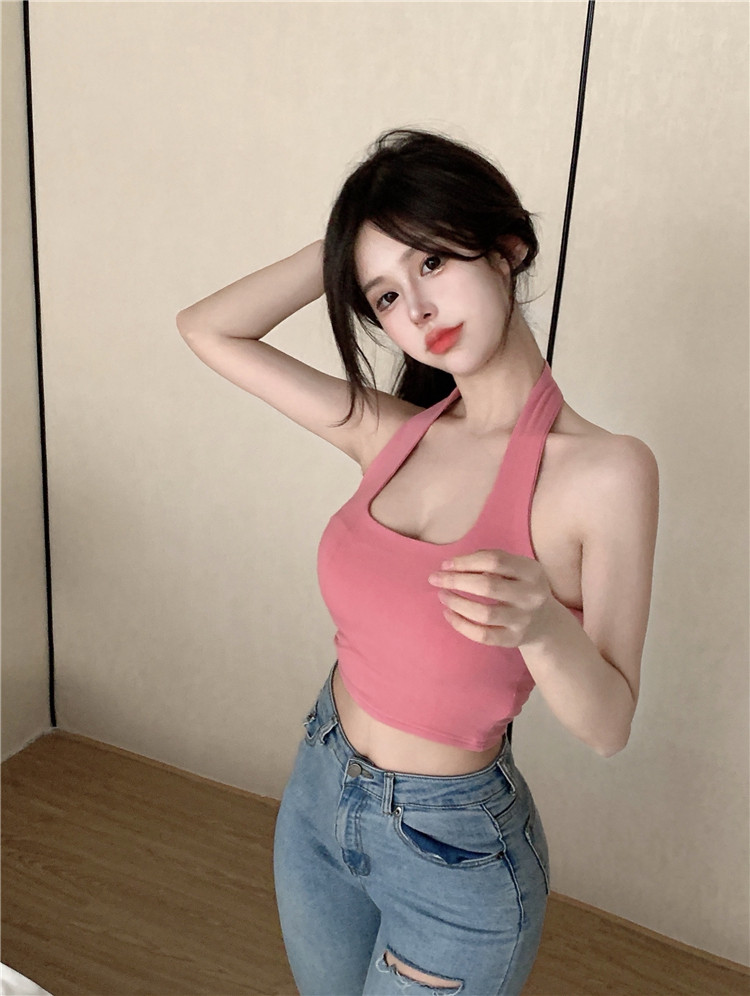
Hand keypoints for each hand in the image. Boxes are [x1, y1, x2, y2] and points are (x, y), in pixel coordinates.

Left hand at [427, 548, 555, 647]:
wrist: (545, 622)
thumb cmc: (521, 586)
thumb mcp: (517, 568)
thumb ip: (490, 561)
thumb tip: (452, 566)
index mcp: (532, 572)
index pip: (494, 561)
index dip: (466, 561)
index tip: (446, 564)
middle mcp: (531, 596)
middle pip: (487, 586)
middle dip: (456, 581)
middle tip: (435, 579)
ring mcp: (523, 620)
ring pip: (484, 613)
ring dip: (457, 603)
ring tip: (442, 595)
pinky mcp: (513, 639)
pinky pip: (482, 635)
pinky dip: (461, 625)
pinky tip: (448, 614)